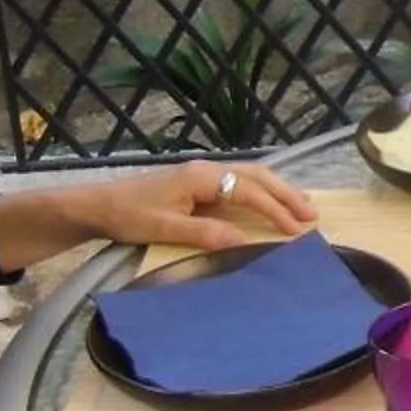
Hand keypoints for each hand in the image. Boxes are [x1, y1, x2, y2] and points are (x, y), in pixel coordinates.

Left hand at [81, 158, 317, 251]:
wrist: (98, 205)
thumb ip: (204, 234)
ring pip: (251, 176)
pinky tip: (272, 201)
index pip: (248, 191)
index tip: (296, 230)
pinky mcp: (198, 183)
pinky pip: (240, 182)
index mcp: (200, 177)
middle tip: (312, 216)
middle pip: (257, 176)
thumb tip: (243, 241)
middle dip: (286, 195)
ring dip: (278, 191)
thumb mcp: (164, 228)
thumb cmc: (127, 216)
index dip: (275, 211)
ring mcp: (203, 174)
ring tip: (303, 207)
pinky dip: (262, 191)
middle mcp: (206, 169)